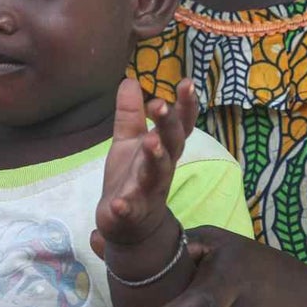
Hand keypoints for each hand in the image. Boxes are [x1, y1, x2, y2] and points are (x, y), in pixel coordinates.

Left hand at [96, 78, 196, 244]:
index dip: (186, 106)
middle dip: (169, 125)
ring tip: (151, 142)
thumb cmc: (134, 177)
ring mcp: (148, 191)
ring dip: (155, 157)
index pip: (180, 125)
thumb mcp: (128, 142)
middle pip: (172, 144)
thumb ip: (130, 113)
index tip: (187, 83)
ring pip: (157, 173)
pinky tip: (118, 203)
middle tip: (161, 104)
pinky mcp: (132, 213)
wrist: (130, 226)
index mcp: (164, 149)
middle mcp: (162, 168)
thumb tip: (129, 80)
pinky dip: (125, 206)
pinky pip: (130, 209)